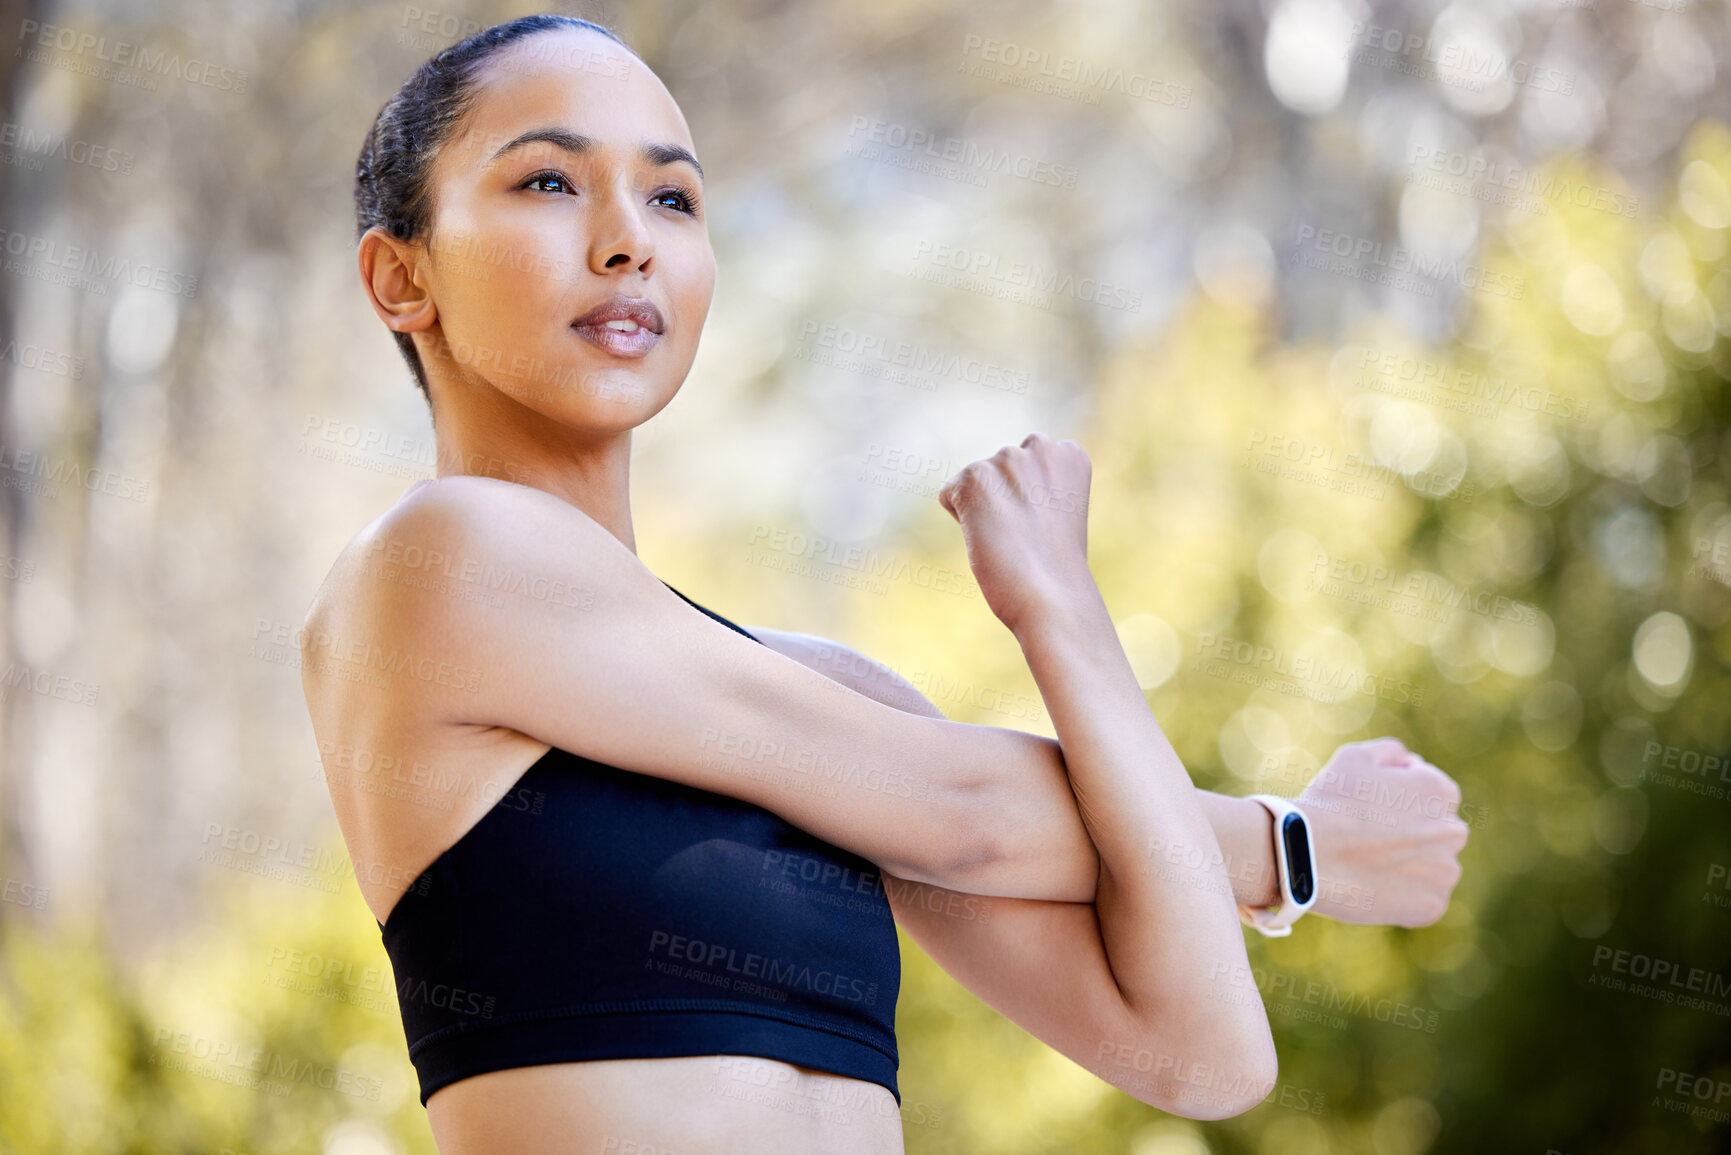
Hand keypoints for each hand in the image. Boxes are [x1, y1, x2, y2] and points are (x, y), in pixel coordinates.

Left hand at [936, 433, 1094, 635]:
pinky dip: (960, 519)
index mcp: (1069, 454)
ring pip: (974, 483)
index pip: (1030, 462)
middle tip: (1026, 537)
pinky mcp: (975, 477)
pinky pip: (949, 494)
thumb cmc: (1058, 570)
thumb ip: (1039, 489)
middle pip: (999, 470)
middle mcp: (1041, 447)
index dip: (1030, 499)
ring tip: (1010, 539)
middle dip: (1003, 499)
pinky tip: (987, 538)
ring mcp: (1007, 459)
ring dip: (982, 510)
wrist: (1054, 598)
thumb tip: (1000, 493)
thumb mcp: (1061, 515)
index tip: (1045, 527)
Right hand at [1294, 738, 1468, 927]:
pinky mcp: (1432, 905)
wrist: (1307, 854)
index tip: (1369, 812)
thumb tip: (1410, 762)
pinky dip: (1402, 897)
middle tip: (1368, 840)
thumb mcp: (1355, 756)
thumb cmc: (1329, 802)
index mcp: (1441, 791)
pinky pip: (1422, 900)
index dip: (1395, 803)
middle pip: (1435, 832)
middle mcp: (1453, 830)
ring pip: (1431, 868)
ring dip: (1408, 866)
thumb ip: (1392, 752)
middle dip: (1409, 835)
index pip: (1428, 795)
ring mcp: (1445, 871)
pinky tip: (1372, 887)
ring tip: (1367, 866)